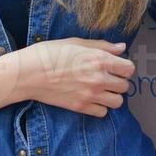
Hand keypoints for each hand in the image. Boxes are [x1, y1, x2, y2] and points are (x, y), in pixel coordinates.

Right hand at [8, 38, 134, 116]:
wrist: (27, 74)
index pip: (129, 69)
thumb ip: (102, 46)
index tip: (116, 67)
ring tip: (102, 90)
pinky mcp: (80, 107)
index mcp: (99, 60)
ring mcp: (90, 94)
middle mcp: (99, 78)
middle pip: (125, 86)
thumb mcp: (76, 43)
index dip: (124, 68)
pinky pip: (103, 112)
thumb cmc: (49, 54)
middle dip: (119, 81)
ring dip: (112, 96)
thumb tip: (122, 48)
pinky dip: (100, 107)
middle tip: (108, 78)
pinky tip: (92, 99)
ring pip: (118, 102)